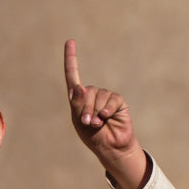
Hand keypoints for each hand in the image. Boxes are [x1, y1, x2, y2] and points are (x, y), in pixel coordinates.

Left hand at [64, 39, 148, 188]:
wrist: (110, 147)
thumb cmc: (92, 135)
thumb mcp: (79, 121)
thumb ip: (78, 104)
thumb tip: (79, 87)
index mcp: (78, 98)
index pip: (72, 75)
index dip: (71, 58)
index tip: (70, 41)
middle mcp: (92, 94)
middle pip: (86, 91)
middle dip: (85, 109)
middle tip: (88, 123)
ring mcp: (105, 97)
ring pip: (98, 96)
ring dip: (96, 112)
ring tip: (97, 123)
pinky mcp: (117, 101)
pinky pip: (111, 100)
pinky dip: (107, 110)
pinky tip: (107, 118)